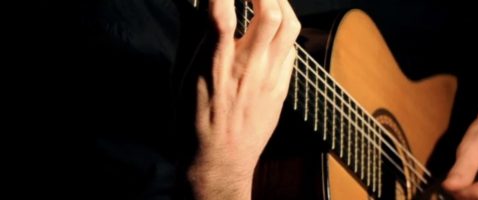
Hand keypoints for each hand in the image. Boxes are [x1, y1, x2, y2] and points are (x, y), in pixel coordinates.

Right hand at [188, 0, 299, 198]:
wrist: (220, 163)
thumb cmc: (193, 124)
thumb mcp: (181, 79)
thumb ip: (190, 38)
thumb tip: (195, 5)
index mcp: (215, 66)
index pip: (222, 15)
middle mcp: (248, 69)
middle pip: (270, 15)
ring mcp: (270, 78)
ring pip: (289, 28)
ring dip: (281, 3)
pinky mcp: (282, 88)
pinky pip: (292, 50)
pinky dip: (286, 32)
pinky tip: (276, 28)